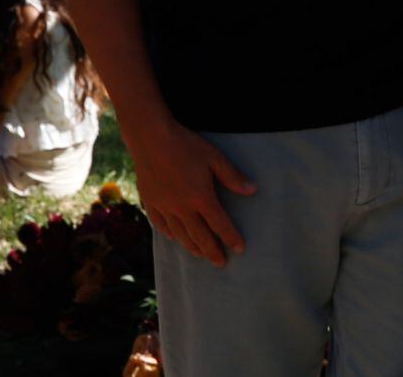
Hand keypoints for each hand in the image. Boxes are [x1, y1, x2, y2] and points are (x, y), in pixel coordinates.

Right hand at [129, 119, 256, 266]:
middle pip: (199, 236)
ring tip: (201, 255)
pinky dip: (170, 234)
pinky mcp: (150, 202)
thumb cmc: (187, 146)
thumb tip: (252, 191)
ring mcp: (164, 207)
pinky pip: (161, 225)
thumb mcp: (215, 158)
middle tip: (221, 263)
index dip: (231, 238)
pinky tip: (175, 238)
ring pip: (180, 234)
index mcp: (201, 198)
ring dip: (192, 247)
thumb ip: (233, 177)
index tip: (240, 249)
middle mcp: (182, 208)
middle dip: (212, 251)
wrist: (151, 139)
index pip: (220, 224)